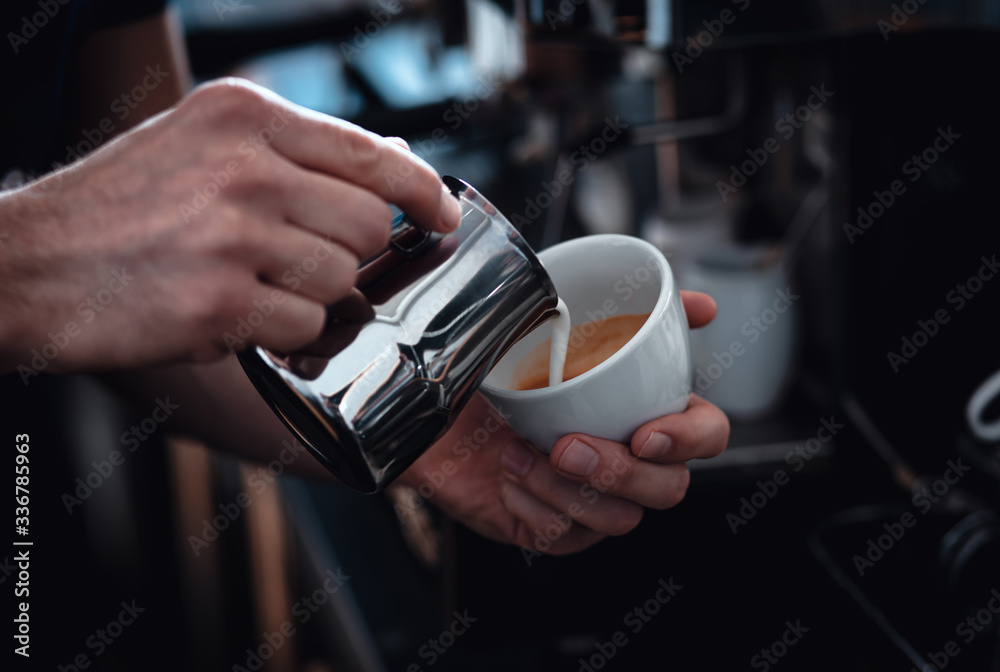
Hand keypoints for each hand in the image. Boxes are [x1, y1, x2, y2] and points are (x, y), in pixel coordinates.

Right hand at [0, 78, 460, 375]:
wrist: (28, 263)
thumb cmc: (119, 206)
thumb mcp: (204, 144)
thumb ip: (301, 151)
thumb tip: (399, 160)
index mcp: (246, 115)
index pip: (374, 154)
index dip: (421, 191)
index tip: (440, 214)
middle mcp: (246, 167)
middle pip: (367, 226)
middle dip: (345, 253)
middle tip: (294, 259)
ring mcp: (234, 236)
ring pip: (341, 281)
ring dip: (307, 296)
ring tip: (246, 283)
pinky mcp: (221, 304)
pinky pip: (305, 328)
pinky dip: (279, 333)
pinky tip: (230, 313)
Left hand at [396, 291, 729, 554]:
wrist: (435, 398)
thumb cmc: (504, 366)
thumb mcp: (564, 327)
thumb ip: (638, 315)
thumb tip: (704, 307)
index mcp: (648, 412)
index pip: (706, 436)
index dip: (690, 440)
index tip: (646, 433)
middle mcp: (628, 461)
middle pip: (668, 489)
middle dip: (620, 473)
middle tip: (567, 446)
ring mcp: (593, 500)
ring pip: (617, 520)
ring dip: (567, 490)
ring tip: (518, 453)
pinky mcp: (553, 529)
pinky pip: (562, 536)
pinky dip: (532, 504)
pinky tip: (507, 474)